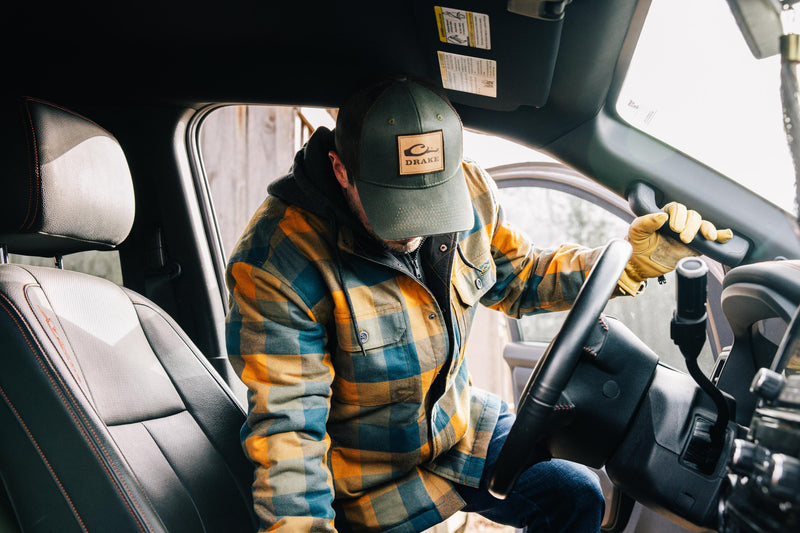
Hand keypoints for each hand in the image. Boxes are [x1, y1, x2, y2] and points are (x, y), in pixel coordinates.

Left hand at [618, 202, 732, 294]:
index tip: (674, 228)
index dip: (678, 216)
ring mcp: (688, 233)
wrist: (639, 265)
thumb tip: (661, 216)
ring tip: (706, 237)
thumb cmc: (636, 245)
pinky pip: (709, 239)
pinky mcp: (695, 246)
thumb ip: (646, 222)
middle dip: (691, 225)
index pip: (677, 208)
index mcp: (665, 215)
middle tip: (683, 238)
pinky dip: (719, 236)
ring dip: (706, 228)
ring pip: (702, 225)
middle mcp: (679, 222)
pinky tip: (726, 235)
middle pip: (693, 216)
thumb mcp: (636, 232)